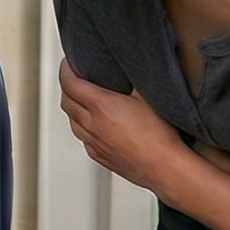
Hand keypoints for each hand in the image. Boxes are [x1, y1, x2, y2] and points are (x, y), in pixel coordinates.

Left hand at [57, 60, 192, 195]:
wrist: (164, 167)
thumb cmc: (159, 135)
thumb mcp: (148, 96)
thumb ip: (133, 80)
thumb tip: (128, 69)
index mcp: (100, 106)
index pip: (70, 84)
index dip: (65, 70)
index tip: (68, 63)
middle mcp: (92, 125)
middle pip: (66, 102)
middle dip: (66, 88)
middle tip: (74, 79)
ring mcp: (94, 142)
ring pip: (72, 122)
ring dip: (72, 109)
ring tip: (80, 101)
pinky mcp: (100, 157)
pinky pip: (83, 139)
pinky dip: (81, 129)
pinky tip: (92, 127)